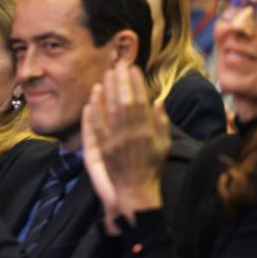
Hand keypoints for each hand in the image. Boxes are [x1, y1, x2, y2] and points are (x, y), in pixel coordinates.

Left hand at [82, 62, 167, 232]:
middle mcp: (132, 135)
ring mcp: (116, 142)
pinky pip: (97, 126)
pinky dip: (95, 110)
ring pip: (110, 111)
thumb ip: (161, 123)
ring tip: (105, 75)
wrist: (136, 192)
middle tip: (118, 65)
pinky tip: (93, 97)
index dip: (137, 84)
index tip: (133, 70)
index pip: (142, 102)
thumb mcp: (163, 145)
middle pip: (125, 102)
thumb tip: (158, 102)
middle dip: (121, 82)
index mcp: (148, 132)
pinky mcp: (103, 149)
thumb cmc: (151, 168)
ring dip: (107, 91)